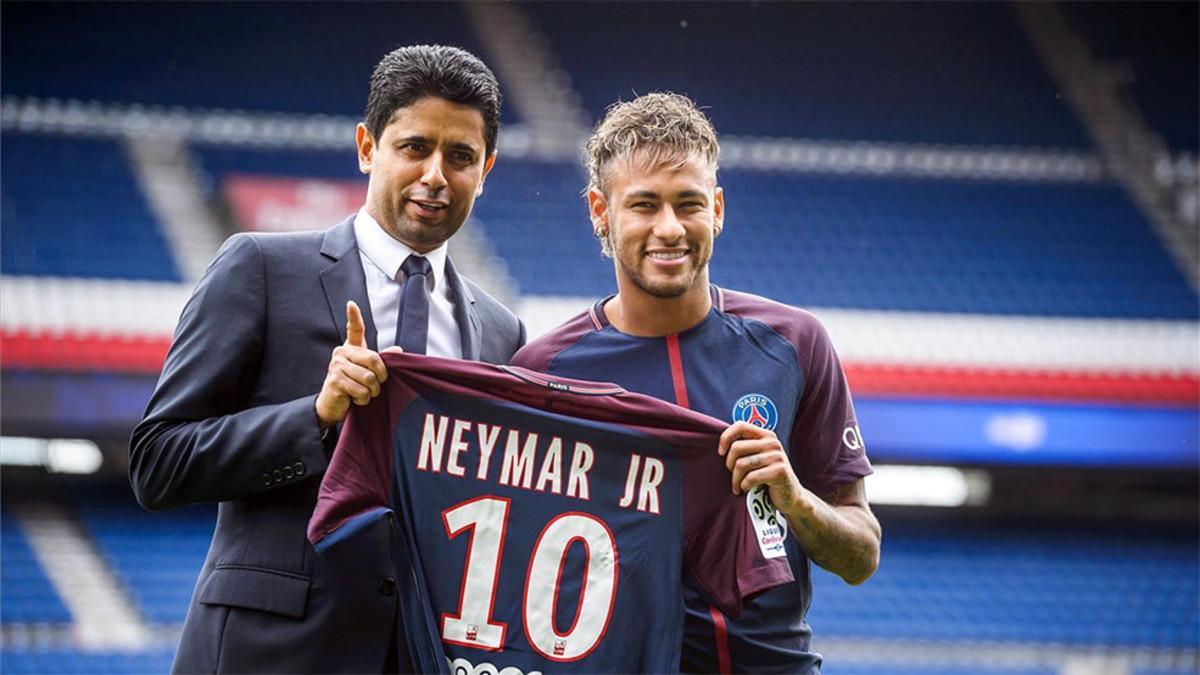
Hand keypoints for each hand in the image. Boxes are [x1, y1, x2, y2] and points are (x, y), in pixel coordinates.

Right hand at [315, 301, 387, 427]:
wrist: (333, 405)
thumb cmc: (353, 386)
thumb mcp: (368, 372)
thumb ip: (381, 361)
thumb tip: (398, 350)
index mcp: (351, 348)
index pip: (354, 329)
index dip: (354, 317)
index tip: (351, 304)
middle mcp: (342, 353)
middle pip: (374, 359)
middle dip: (381, 377)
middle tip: (377, 385)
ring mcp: (337, 366)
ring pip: (369, 378)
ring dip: (372, 391)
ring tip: (364, 393)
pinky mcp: (335, 380)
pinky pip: (361, 390)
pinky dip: (364, 398)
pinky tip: (356, 398)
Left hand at [718, 421, 803, 511]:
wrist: (791, 495)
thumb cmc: (768, 476)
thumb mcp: (759, 457)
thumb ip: (746, 447)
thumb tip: (721, 446)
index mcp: (766, 435)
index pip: (740, 426)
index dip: (725, 438)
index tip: (721, 452)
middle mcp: (772, 443)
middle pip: (737, 447)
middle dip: (729, 465)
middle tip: (733, 475)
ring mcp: (777, 456)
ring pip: (742, 464)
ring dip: (735, 479)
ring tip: (737, 486)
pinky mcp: (780, 471)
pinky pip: (751, 477)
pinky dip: (744, 486)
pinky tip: (746, 489)